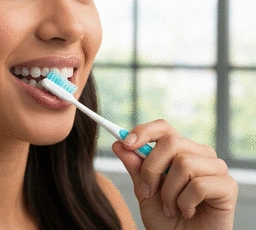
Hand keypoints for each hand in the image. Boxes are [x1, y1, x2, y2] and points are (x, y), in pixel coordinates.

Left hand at [112, 119, 237, 229]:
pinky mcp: (227, 186)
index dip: (144, 131)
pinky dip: (185, 203)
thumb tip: (118, 144)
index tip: (126, 143)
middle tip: (148, 191)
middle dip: (151, 168)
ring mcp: (216, 167)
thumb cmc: (167, 218)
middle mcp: (199, 153)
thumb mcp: (144, 191)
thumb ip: (135, 168)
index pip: (163, 127)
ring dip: (169, 191)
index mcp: (179, 150)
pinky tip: (188, 211)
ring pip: (183, 163)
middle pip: (171, 141)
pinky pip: (198, 185)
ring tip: (171, 207)